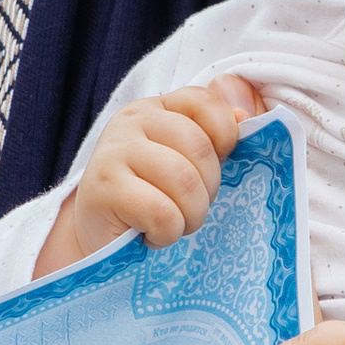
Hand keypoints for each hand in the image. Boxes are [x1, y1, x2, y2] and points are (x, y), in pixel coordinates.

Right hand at [45, 77, 265, 266]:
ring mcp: (113, 151)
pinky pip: (162, 213)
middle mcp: (132, 120)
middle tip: (188, 208)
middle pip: (200, 148)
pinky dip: (167, 233)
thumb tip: (244, 113)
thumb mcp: (191, 162)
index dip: (224, 141)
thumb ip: (220, 134)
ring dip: (190, 216)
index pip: (208, 104)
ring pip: (184, 181)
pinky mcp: (102, 189)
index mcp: (158, 108)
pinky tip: (152, 234)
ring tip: (173, 224)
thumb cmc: (154, 199)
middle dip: (208, 189)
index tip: (208, 171)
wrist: (100, 241)